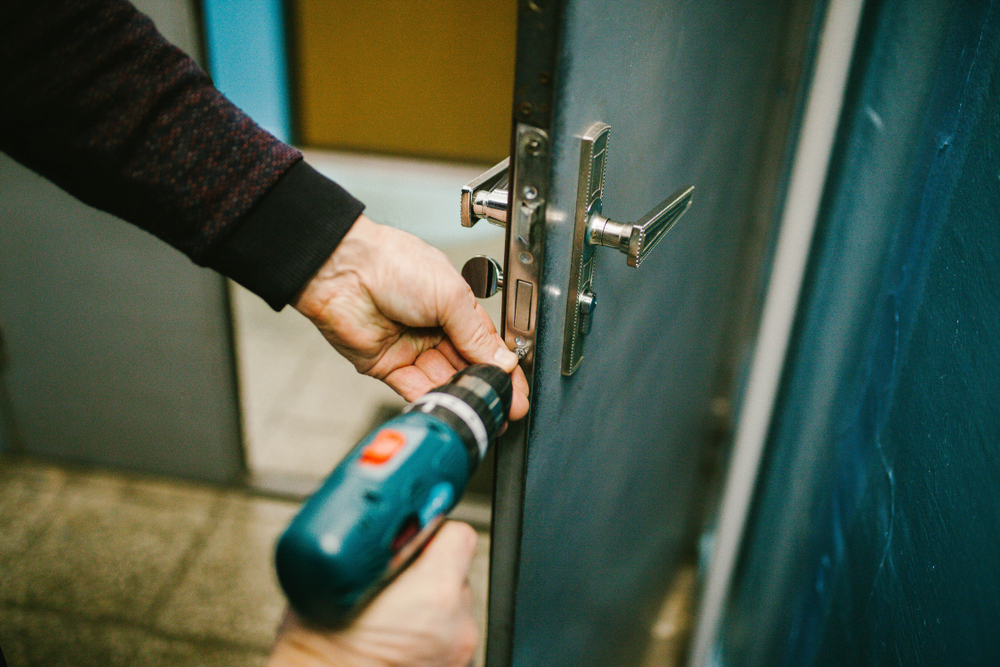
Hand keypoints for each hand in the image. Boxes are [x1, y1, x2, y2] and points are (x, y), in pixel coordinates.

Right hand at [266, 521, 479, 666]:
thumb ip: (377, 551)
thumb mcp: (338, 582)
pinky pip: (446, 636)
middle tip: (390, 585)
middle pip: (455, 572)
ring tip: (389, 620)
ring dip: (428, 606)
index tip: (415, 535)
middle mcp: (456, 624)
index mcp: (434, 593)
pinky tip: (397, 642)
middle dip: (426, 571)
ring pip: (451, 606)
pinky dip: (427, 635)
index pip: (458, 535)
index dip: (434, 531)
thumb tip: (387, 528)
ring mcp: (458, 652)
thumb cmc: (317, 655)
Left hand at [294, 215, 528, 419]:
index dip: (503, 369)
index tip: (517, 390)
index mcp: (454, 308)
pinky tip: (452, 406)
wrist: (343, 270)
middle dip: (487, 388)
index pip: (486, 345)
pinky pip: (414, 389)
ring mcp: (411, 349)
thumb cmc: (393, 263)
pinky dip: (433, 400)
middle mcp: (434, 329)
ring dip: (463, 397)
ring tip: (483, 411)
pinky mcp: (387, 366)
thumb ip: (476, 334)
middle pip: (467, 367)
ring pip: (443, 381)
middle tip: (507, 408)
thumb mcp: (450, 295)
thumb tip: (502, 360)